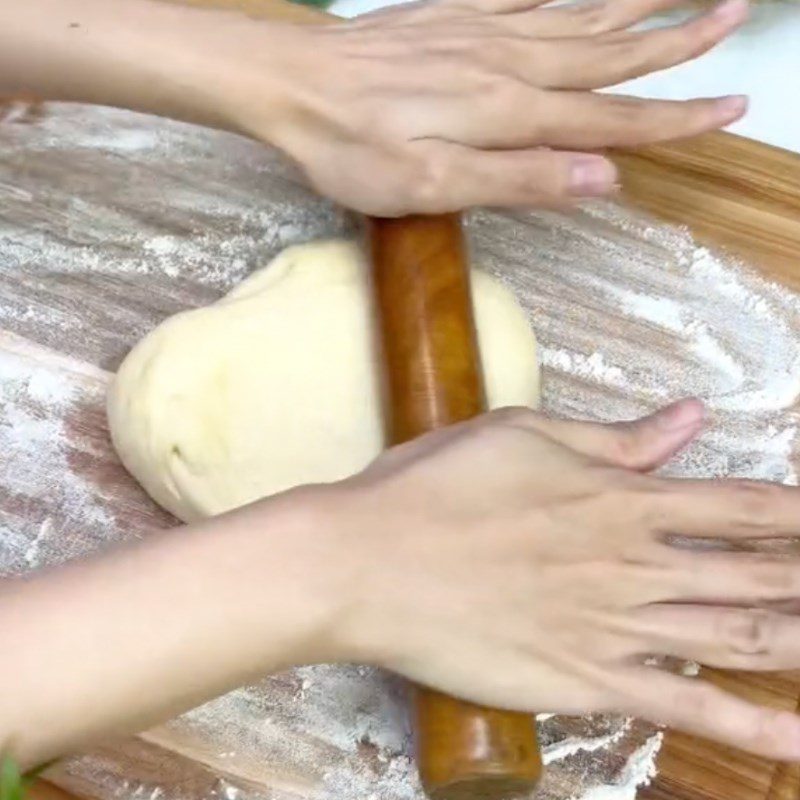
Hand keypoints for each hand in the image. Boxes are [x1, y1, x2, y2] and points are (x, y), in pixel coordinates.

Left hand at [228, 0, 748, 214]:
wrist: (292, 83)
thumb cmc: (352, 146)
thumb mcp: (432, 187)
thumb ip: (520, 180)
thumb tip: (604, 177)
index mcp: (510, 112)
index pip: (612, 117)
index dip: (674, 117)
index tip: (729, 109)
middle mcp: (509, 62)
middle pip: (609, 55)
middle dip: (677, 44)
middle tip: (735, 20)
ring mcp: (483, 31)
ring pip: (579, 18)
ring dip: (638, 10)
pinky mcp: (455, 17)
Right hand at [327, 399, 799, 759]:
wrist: (369, 562)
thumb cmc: (435, 486)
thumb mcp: (522, 434)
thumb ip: (614, 437)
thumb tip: (688, 417)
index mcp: (619, 498)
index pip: (744, 506)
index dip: (799, 514)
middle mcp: (632, 564)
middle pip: (759, 575)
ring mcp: (614, 629)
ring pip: (740, 640)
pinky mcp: (585, 682)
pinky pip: (686, 709)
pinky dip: (751, 726)